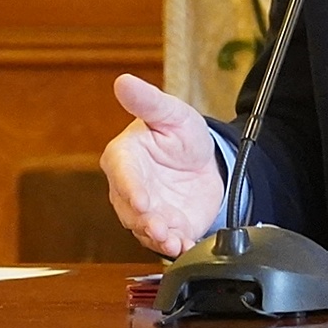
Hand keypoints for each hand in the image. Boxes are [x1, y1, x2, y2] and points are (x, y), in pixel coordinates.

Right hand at [100, 73, 225, 258]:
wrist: (205, 161)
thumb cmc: (180, 133)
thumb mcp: (171, 113)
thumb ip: (148, 101)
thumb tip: (124, 81)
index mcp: (123, 158)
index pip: (122, 174)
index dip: (131, 189)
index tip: (143, 200)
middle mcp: (129, 189)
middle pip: (131, 208)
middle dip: (145, 220)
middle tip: (160, 227)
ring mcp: (146, 211)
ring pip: (145, 228)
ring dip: (159, 237)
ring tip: (173, 240)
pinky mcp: (166, 226)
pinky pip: (165, 239)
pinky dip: (174, 246)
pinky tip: (184, 247)